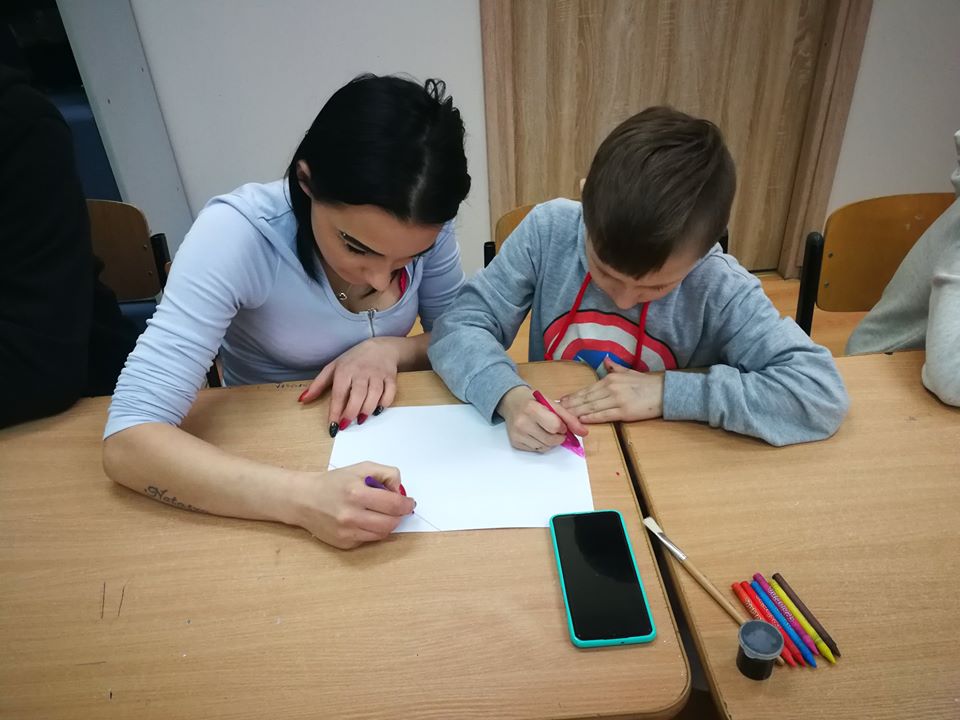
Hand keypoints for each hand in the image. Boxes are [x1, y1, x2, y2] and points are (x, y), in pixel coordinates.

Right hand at [289, 462, 415, 548]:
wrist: (304, 499)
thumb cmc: (334, 482)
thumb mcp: (361, 468)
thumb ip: (385, 474)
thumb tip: (400, 491)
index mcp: (356, 493)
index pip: (393, 504)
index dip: (406, 504)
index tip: (409, 503)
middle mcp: (351, 515)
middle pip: (391, 522)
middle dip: (399, 515)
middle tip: (396, 508)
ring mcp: (347, 532)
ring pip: (382, 533)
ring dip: (387, 523)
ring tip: (380, 513)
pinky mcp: (344, 543)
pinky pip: (369, 539)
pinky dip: (372, 530)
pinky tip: (365, 520)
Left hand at [299, 337, 402, 429]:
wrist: (381, 347)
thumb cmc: (354, 360)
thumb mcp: (333, 368)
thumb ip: (318, 385)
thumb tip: (302, 400)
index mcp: (344, 370)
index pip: (339, 393)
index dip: (335, 411)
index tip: (332, 426)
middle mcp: (361, 372)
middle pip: (357, 395)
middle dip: (351, 413)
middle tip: (346, 425)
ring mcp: (377, 374)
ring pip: (374, 394)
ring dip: (367, 410)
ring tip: (361, 419)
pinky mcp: (390, 377)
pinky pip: (390, 392)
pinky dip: (385, 403)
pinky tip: (377, 409)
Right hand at [496, 386, 587, 452]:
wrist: (511, 402)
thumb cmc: (533, 402)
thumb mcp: (551, 404)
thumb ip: (569, 418)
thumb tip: (584, 433)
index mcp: (532, 409)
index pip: (555, 426)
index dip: (562, 427)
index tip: (560, 424)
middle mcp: (522, 423)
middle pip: (551, 440)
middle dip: (558, 437)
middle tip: (555, 430)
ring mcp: (518, 434)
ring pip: (545, 447)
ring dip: (550, 442)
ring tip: (545, 430)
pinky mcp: (515, 442)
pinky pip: (536, 450)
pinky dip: (541, 444)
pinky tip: (536, 434)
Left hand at [560, 357, 663, 422]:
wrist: (665, 391)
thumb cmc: (648, 383)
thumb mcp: (629, 372)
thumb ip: (615, 368)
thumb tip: (606, 360)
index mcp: (611, 378)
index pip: (588, 389)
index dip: (574, 395)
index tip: (562, 400)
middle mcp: (611, 387)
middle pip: (586, 398)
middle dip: (571, 405)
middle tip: (557, 410)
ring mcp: (618, 400)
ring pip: (592, 407)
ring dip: (577, 412)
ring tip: (565, 416)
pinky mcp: (624, 411)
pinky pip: (604, 415)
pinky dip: (592, 417)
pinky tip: (582, 419)